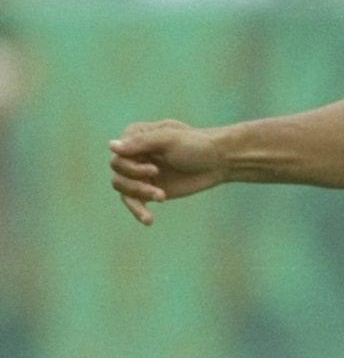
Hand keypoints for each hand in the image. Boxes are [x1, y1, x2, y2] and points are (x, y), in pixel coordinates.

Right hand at [109, 120, 227, 224]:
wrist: (219, 161)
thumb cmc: (196, 144)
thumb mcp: (170, 139)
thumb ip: (141, 142)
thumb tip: (110, 146)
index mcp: (135, 136)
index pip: (118, 155)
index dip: (131, 166)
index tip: (154, 170)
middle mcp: (134, 154)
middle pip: (118, 172)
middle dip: (137, 182)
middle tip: (160, 189)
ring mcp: (140, 172)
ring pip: (122, 188)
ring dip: (140, 195)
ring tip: (162, 197)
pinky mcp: (148, 189)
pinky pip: (134, 201)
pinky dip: (138, 211)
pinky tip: (149, 220)